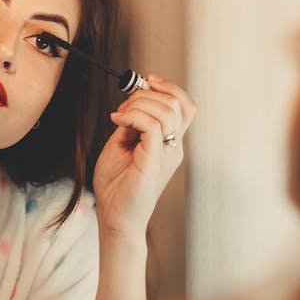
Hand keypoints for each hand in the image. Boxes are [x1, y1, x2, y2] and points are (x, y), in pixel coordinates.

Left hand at [93, 75, 195, 237]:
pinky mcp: (153, 162)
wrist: (115, 218)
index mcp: (169, 143)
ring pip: (167, 111)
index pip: (184, 106)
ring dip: (139, 104)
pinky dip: (134, 116)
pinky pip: (153, 127)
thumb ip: (130, 126)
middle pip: (178, 104)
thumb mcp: (121, 146)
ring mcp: (166, 155)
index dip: (169, 87)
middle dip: (148, 94)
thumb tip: (130, 106)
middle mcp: (173, 148)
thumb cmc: (117, 187)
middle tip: (124, 106)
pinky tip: (118, 121)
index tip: (146, 81)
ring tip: (120, 115)